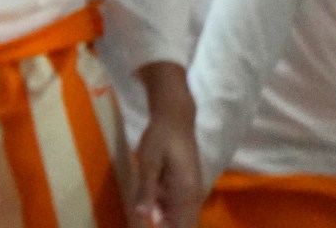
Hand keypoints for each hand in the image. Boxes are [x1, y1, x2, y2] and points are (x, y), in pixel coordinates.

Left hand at [131, 64, 203, 226]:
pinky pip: (175, 204)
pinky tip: (150, 195)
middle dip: (165, 225)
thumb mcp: (148, 163)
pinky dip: (162, 205)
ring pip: (178, 214)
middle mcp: (193, 195)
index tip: (154, 227)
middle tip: (142, 217)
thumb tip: (142, 215)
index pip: (185, 226)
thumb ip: (146, 190)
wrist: (175, 118)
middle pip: (183, 223)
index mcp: (186, 193)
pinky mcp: (185, 185)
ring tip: (148, 198)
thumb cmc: (160, 138)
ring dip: (163, 216)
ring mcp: (190, 190)